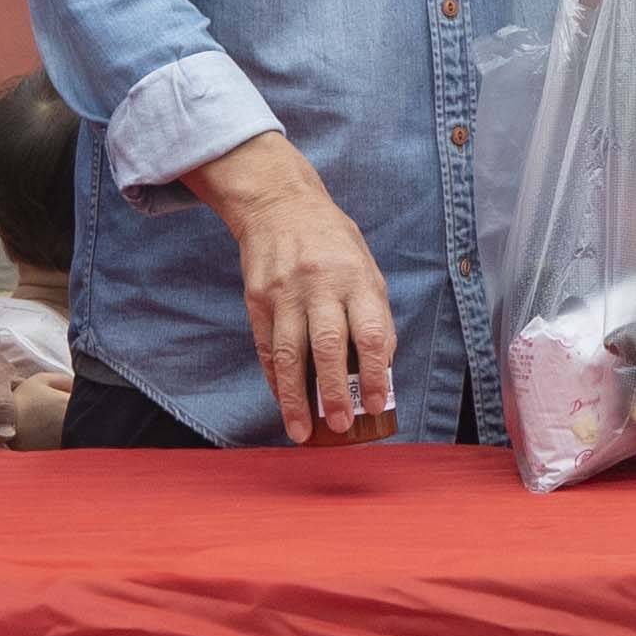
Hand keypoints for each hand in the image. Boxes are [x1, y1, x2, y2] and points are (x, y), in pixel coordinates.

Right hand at [200, 132, 397, 444]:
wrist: (279, 204)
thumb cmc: (331, 242)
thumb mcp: (365, 267)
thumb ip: (374, 314)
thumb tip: (378, 370)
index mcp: (355, 277)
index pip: (370, 332)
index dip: (376, 373)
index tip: (378, 404)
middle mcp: (319, 285)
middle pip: (328, 347)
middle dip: (335, 392)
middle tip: (341, 425)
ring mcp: (284, 292)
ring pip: (290, 354)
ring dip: (296, 398)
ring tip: (303, 431)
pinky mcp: (257, 299)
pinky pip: (267, 348)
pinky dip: (276, 380)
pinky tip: (284, 402)